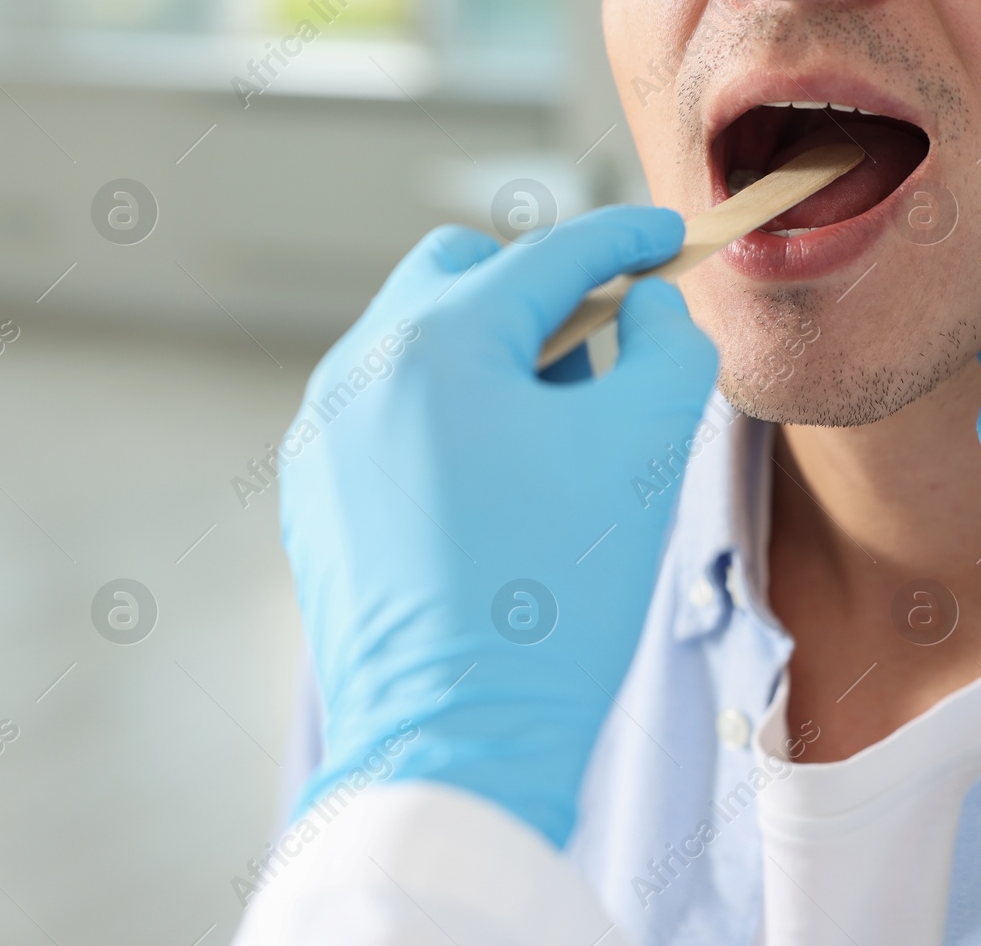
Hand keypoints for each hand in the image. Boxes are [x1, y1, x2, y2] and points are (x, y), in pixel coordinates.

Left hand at [281, 208, 716, 845]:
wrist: (457, 741)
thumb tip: (644, 307)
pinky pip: (385, 417)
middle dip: (537, 292)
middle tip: (599, 358)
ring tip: (550, 443)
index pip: (549, 255)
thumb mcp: (645, 449)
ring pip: (416, 345)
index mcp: (434, 343)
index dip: (624, 239)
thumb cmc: (556, 595)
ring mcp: (322, 439)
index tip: (667, 239)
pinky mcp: (313, 498)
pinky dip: (446, 419)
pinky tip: (493, 493)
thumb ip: (668, 345)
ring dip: (492, 360)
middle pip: (457, 273)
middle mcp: (357, 373)